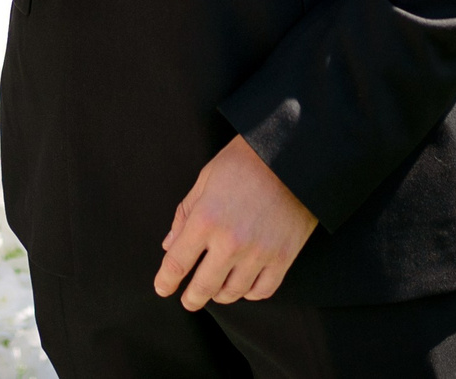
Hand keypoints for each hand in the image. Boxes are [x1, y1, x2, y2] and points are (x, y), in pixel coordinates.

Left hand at [153, 134, 318, 309]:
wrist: (293, 154)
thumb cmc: (246, 160)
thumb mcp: (206, 177)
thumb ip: (186, 213)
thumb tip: (170, 244)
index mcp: (206, 219)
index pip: (177, 263)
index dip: (166, 281)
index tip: (162, 288)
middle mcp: (230, 242)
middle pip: (203, 287)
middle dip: (192, 299)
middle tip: (188, 301)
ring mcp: (258, 252)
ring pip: (233, 293)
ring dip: (220, 295)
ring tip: (217, 290)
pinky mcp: (283, 257)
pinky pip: (262, 290)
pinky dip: (250, 293)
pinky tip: (244, 285)